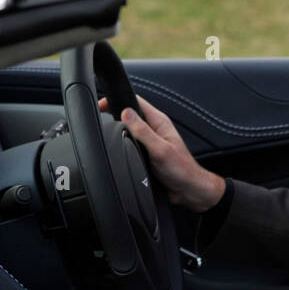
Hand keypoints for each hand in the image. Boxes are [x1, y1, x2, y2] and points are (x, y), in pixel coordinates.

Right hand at [97, 95, 225, 212]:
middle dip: (115, 115)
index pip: (136, 102)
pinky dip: (123, 145)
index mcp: (159, 122)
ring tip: (108, 133)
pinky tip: (118, 148)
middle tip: (100, 118)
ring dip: (119, 131)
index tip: (103, 104)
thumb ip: (143, 131)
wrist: (188, 190)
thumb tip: (126, 113)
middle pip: (130, 116)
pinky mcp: (147, 153)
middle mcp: (154, 130)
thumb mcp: (160, 149)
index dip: (118, 100)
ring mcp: (150, 141)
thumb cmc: (182, 169)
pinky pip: (131, 145)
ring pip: (129, 131)